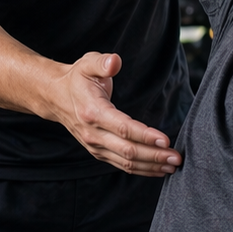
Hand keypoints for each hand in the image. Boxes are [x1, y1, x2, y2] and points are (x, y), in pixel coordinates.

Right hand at [47, 52, 181, 176]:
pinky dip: (142, 169)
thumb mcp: (87, 63)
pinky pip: (122, 165)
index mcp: (93, 112)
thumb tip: (115, 61)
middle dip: (154, 155)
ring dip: (151, 165)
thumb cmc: (77, 79)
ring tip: (173, 165)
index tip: (165, 139)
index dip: (144, 135)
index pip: (122, 127)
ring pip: (126, 162)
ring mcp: (95, 146)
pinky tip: (159, 169)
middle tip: (176, 157)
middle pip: (127, 150)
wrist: (56, 97)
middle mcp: (93, 133)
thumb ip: (102, 62)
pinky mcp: (99, 152)